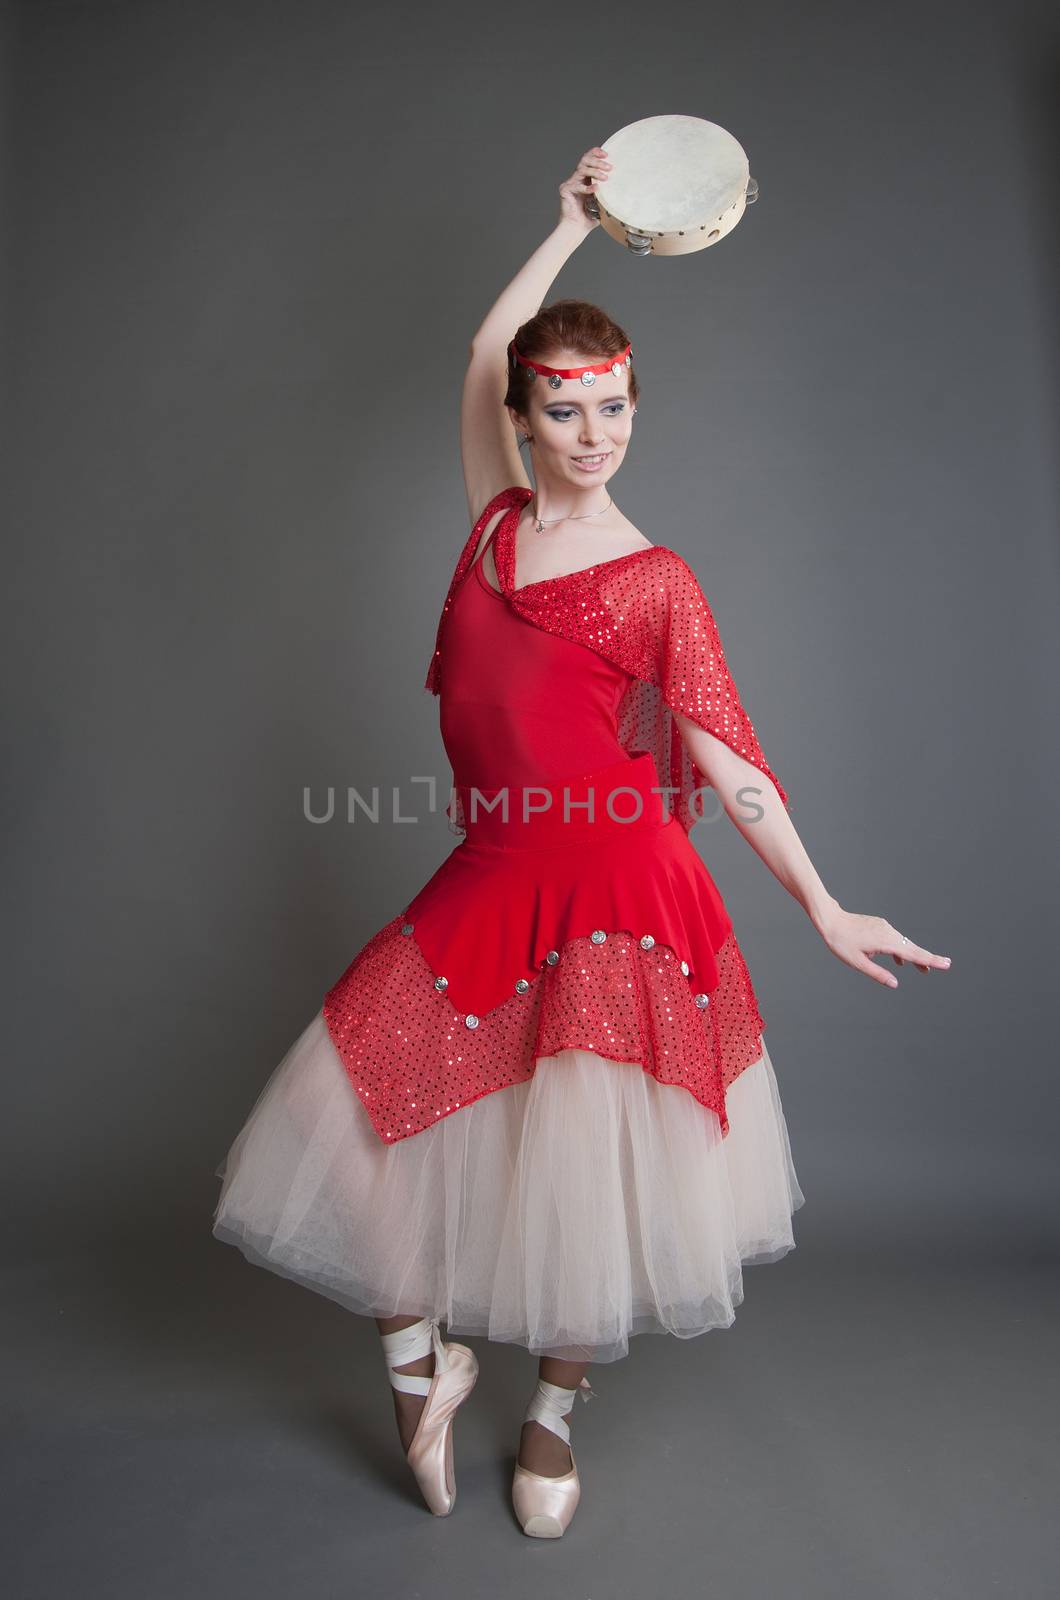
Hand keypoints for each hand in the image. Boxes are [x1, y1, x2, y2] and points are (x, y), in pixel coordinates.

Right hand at [558, 146, 611, 233]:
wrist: (577, 228)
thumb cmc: (589, 217)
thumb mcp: (601, 201)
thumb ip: (607, 192)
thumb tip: (623, 185)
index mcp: (584, 178)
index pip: (588, 159)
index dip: (596, 153)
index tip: (606, 154)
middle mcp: (576, 178)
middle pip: (585, 161)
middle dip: (598, 162)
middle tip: (609, 167)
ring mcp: (570, 183)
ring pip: (582, 170)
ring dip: (595, 172)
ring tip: (605, 178)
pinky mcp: (565, 190)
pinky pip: (577, 186)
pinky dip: (587, 187)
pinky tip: (595, 189)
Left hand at [815, 905, 951, 987]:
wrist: (831, 920)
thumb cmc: (841, 942)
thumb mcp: (858, 963)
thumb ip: (878, 974)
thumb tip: (895, 984)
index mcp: (886, 942)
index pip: (913, 954)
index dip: (930, 960)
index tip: (946, 964)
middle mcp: (889, 933)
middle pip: (912, 948)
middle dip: (928, 958)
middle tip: (945, 965)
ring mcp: (885, 928)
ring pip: (904, 944)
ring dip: (913, 956)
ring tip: (923, 970)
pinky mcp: (880, 926)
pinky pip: (895, 940)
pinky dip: (901, 950)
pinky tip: (900, 961)